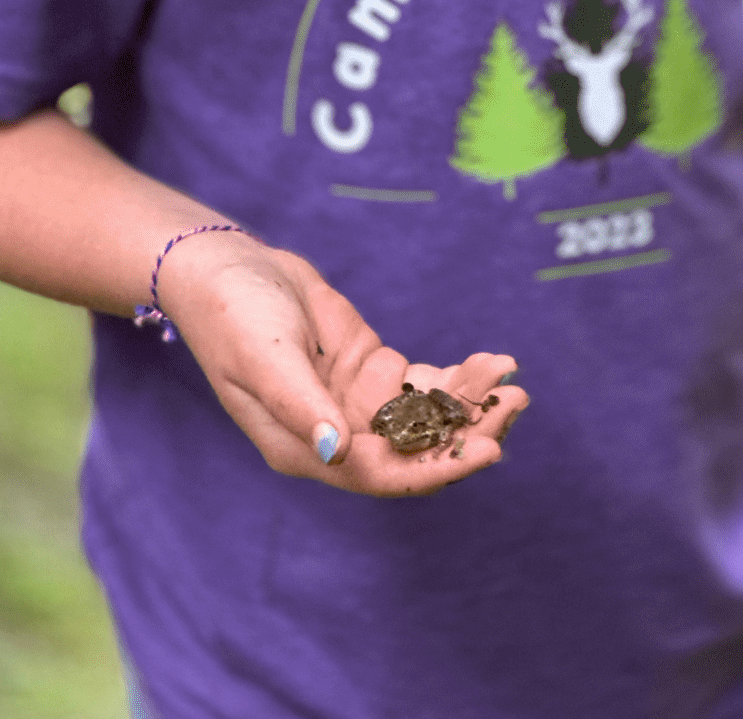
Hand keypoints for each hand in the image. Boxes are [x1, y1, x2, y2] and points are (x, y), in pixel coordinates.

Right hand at [156, 233, 525, 496]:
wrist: (227, 268)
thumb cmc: (234, 315)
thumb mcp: (265, 358)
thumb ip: (303, 404)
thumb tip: (341, 451)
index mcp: (308, 449)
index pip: (383, 475)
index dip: (437, 468)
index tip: (489, 450)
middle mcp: (338, 435)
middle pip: (415, 451)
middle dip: (468, 433)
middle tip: (515, 402)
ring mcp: (356, 402)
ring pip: (425, 417)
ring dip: (470, 403)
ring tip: (512, 379)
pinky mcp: (370, 368)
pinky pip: (422, 383)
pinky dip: (456, 376)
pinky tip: (491, 363)